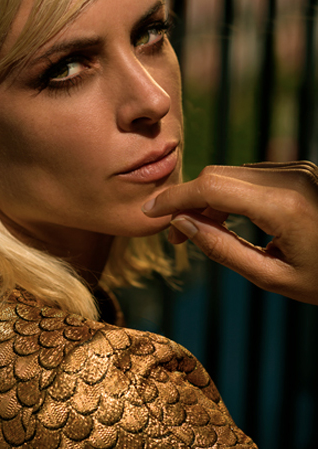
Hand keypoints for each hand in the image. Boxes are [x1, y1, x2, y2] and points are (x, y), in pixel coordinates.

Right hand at [143, 162, 317, 304]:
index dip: (173, 198)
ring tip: (200, 232)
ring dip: (207, 198)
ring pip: (230, 173)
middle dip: (187, 200)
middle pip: (217, 175)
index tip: (149, 212)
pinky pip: (249, 175)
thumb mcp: (273, 278)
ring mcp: (297, 170)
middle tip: (174, 235)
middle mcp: (291, 177)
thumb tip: (181, 226)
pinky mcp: (299, 171)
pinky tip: (226, 221)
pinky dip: (229, 195)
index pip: (211, 188)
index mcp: (284, 205)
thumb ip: (222, 249)